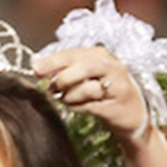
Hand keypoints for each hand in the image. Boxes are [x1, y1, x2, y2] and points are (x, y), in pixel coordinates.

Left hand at [34, 45, 149, 147]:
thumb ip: (64, 70)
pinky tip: (78, 106)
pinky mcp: (116, 105)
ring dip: (70, 96)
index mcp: (99, 55)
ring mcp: (116, 85)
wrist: (131, 113)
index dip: (53, 61)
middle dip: (63, 78)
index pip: (72, 53)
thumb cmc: (102, 93)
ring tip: (69, 99)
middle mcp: (111, 66)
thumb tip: (38, 69)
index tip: (35, 69)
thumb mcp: (83, 76)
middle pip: (83, 66)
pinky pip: (89, 106)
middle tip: (53, 88)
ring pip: (86, 87)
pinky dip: (78, 107)